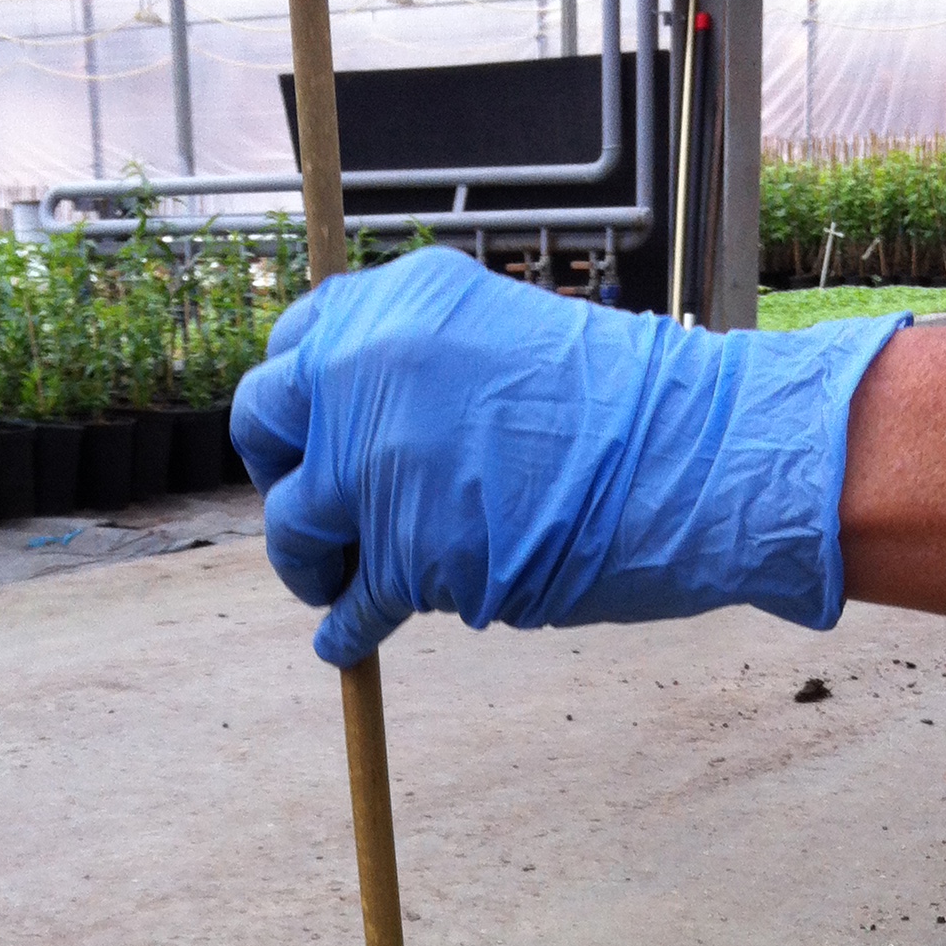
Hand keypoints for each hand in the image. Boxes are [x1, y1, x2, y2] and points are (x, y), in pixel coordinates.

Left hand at [230, 245, 906, 667]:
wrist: (682, 459)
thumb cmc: (618, 411)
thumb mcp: (499, 343)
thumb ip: (420, 367)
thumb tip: (361, 422)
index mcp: (395, 303)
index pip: (297, 339)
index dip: (304, 399)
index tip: (314, 434)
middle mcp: (366, 370)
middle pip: (263, 416)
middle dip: (278, 466)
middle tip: (311, 504)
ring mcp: (376, 463)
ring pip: (294, 522)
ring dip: (306, 559)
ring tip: (332, 582)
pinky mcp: (402, 553)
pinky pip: (350, 603)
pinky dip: (344, 630)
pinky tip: (343, 641)